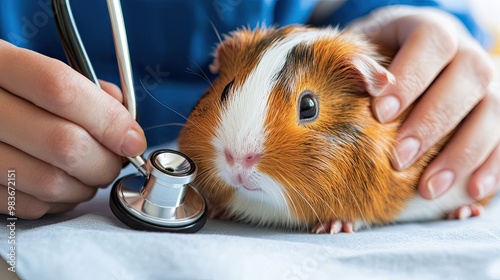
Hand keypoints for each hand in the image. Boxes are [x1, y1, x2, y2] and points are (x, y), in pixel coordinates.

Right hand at [0, 40, 146, 217]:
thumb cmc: (8, 90)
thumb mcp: (34, 70)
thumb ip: (84, 87)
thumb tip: (125, 126)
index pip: (61, 90)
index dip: (108, 119)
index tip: (133, 139)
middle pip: (64, 143)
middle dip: (105, 161)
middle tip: (114, 161)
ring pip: (50, 182)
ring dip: (85, 185)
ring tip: (89, 173)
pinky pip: (31, 206)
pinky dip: (60, 201)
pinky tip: (63, 184)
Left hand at [347, 6, 499, 199]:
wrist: (400, 61)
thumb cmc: (376, 60)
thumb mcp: (362, 52)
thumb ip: (360, 65)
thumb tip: (362, 82)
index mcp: (429, 29)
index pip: (432, 41)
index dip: (410, 76)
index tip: (380, 113)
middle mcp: (466, 52)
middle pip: (469, 76)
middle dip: (433, 122)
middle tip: (399, 157)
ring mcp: (486, 83)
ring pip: (493, 111)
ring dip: (462, 152)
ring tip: (428, 187)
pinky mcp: (494, 113)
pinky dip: (491, 165)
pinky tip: (472, 190)